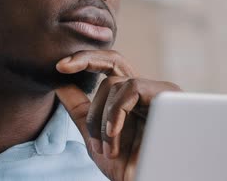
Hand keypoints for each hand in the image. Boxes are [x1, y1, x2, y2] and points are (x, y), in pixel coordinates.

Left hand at [55, 50, 180, 180]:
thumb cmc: (129, 166)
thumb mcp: (96, 136)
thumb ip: (81, 109)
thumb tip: (59, 85)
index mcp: (133, 99)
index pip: (111, 66)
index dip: (87, 59)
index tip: (60, 66)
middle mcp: (148, 92)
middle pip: (114, 61)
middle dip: (86, 60)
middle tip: (61, 67)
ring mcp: (159, 92)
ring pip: (115, 84)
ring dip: (100, 118)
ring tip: (107, 149)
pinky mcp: (167, 95)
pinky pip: (130, 89)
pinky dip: (115, 113)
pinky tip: (113, 136)